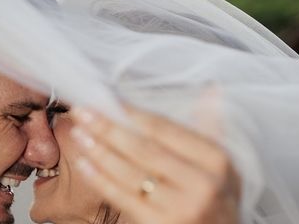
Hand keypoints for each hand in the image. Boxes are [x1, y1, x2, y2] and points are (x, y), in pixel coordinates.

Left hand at [70, 106, 239, 223]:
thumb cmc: (216, 196)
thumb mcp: (220, 163)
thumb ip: (210, 125)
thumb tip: (210, 90)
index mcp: (216, 159)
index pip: (164, 129)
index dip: (131, 112)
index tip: (106, 98)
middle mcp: (202, 184)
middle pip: (143, 149)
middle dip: (107, 128)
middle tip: (82, 111)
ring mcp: (182, 208)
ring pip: (129, 173)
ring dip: (99, 151)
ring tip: (78, 133)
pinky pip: (122, 198)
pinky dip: (99, 179)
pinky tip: (83, 163)